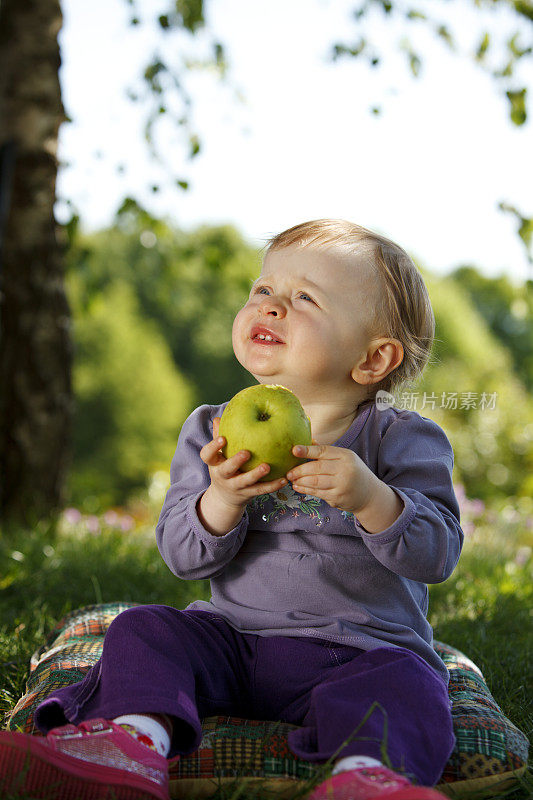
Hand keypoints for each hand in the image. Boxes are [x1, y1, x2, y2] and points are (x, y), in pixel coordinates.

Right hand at [198, 417, 287, 534]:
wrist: (226, 497)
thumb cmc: (224, 466)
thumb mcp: (219, 454)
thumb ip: (220, 436)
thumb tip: (219, 417)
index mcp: (214, 463)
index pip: (207, 455)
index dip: (213, 447)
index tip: (223, 438)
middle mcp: (222, 475)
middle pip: (226, 469)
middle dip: (235, 461)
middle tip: (246, 453)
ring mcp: (235, 486)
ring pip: (245, 481)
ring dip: (256, 474)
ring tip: (267, 466)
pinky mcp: (248, 494)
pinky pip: (261, 490)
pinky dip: (273, 485)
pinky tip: (284, 479)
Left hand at [286, 444, 376, 514]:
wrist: (369, 494)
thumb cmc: (353, 472)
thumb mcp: (345, 458)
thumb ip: (327, 451)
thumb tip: (309, 441)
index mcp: (346, 456)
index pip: (323, 451)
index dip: (307, 450)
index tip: (294, 450)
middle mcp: (345, 469)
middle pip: (317, 468)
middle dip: (300, 470)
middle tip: (289, 472)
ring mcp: (342, 484)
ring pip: (315, 482)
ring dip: (300, 481)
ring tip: (291, 479)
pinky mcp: (338, 497)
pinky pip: (317, 493)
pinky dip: (305, 490)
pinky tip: (298, 487)